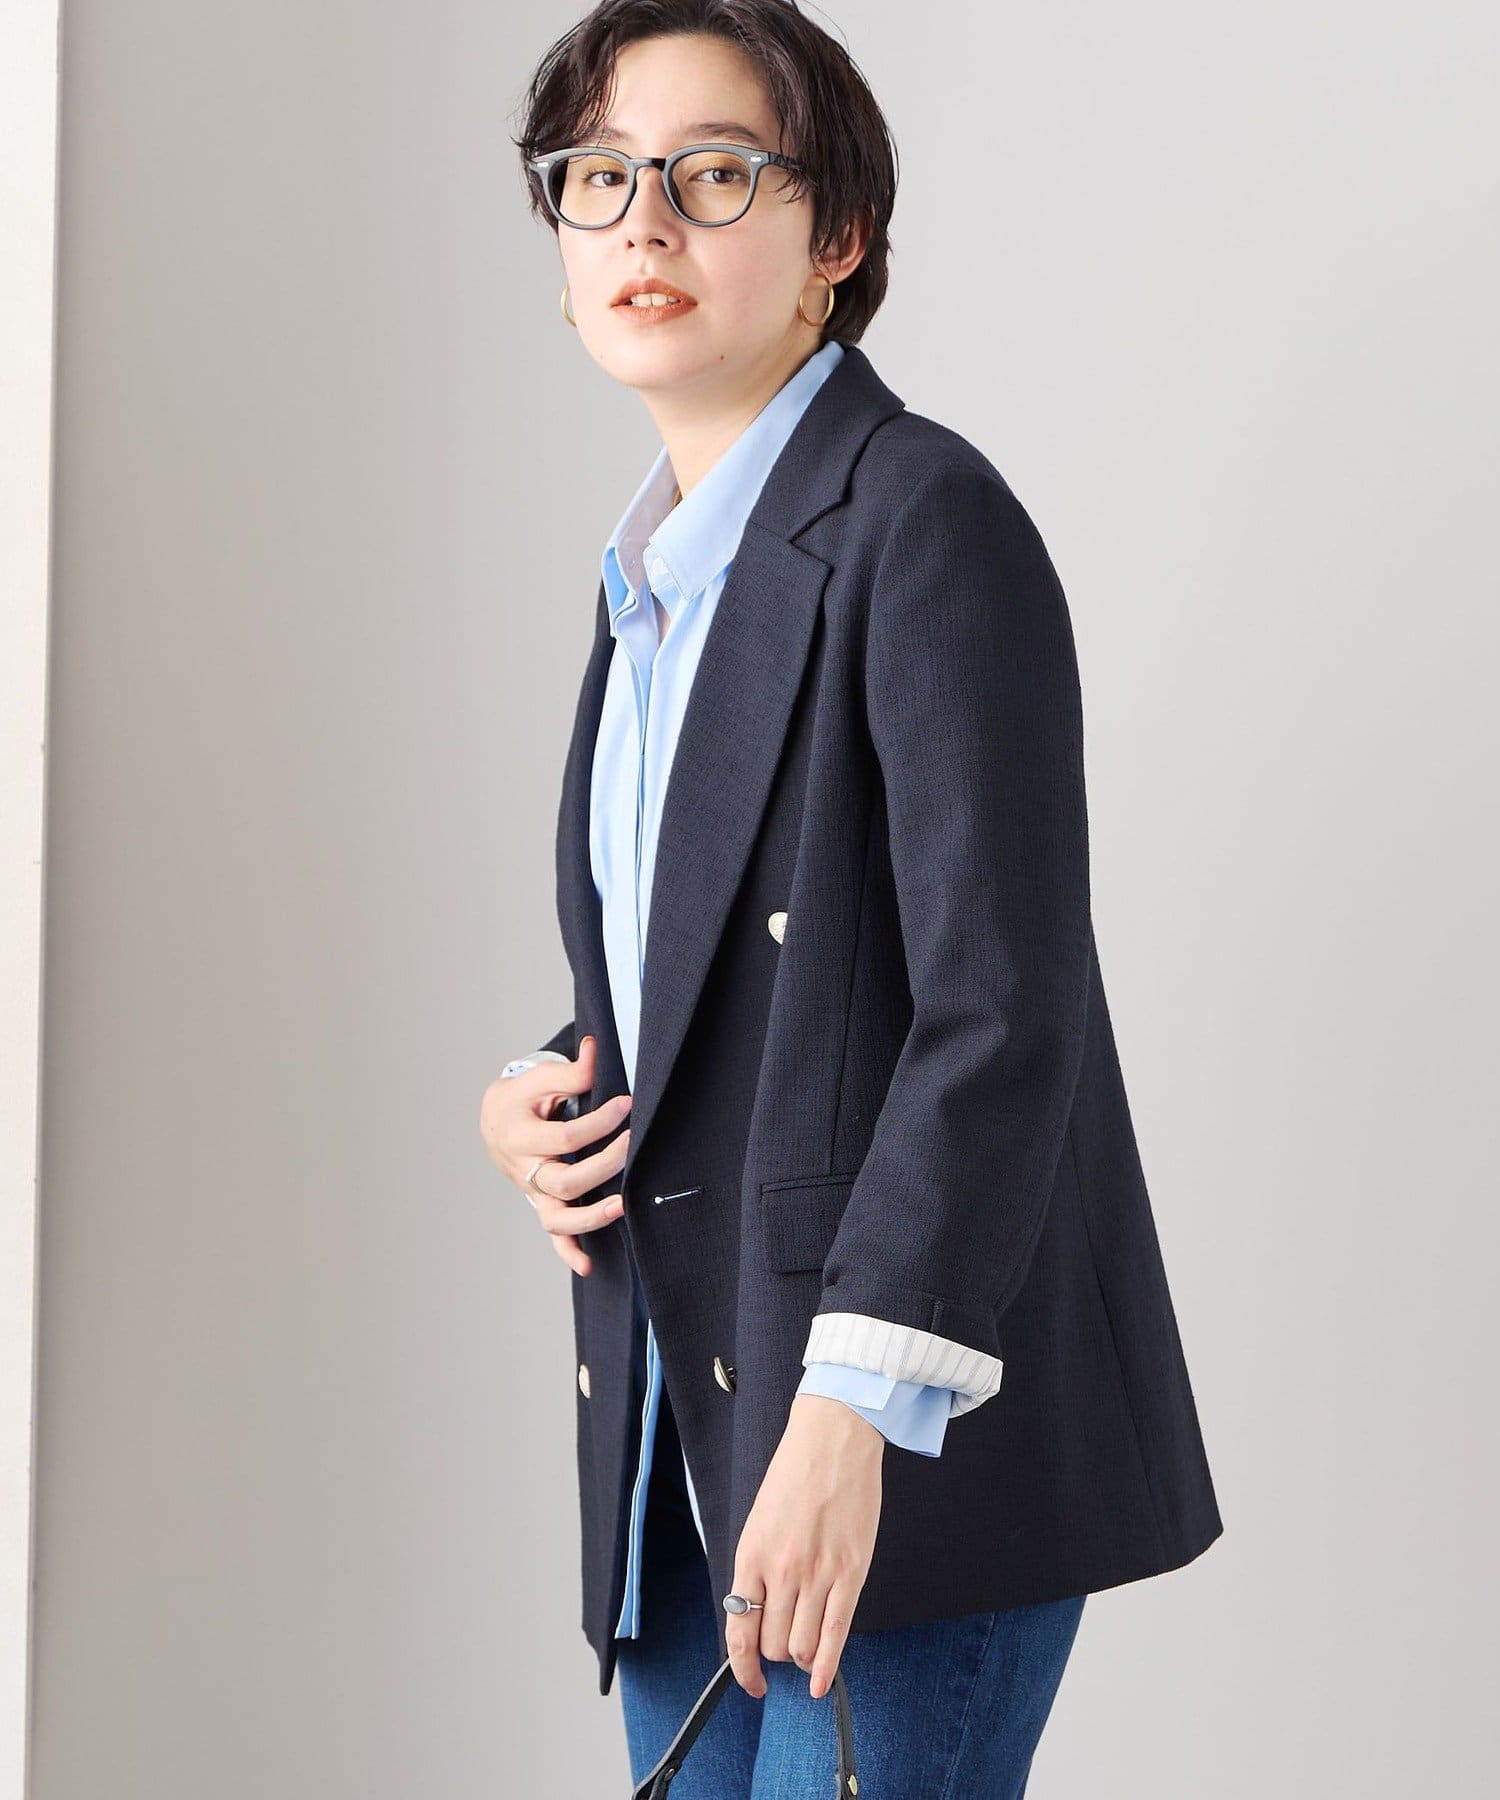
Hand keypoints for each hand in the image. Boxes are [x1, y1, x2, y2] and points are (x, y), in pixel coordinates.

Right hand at [478, 1033, 632, 1275]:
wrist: (497, 1122)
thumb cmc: (523, 1098)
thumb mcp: (540, 1079)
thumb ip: (570, 1071)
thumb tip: (595, 1050)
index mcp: (521, 1136)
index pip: (565, 1137)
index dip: (599, 1122)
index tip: (627, 1104)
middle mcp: (526, 1170)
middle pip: (564, 1181)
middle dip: (604, 1166)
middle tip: (633, 1143)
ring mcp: (534, 1192)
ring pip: (557, 1218)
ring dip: (590, 1217)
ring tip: (622, 1206)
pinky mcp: (543, 1204)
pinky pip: (554, 1235)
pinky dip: (568, 1252)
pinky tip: (588, 1265)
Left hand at [724, 1393, 883, 1701]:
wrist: (834, 1440)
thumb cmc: (795, 1473)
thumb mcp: (760, 1521)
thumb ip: (758, 1568)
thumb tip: (757, 1614)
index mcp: (752, 1555)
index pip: (739, 1631)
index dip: (742, 1667)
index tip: (750, 1681)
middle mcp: (782, 1570)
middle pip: (774, 1644)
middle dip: (776, 1655)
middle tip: (784, 1646)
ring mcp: (818, 1574)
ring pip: (803, 1647)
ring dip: (802, 1658)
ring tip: (805, 1651)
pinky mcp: (851, 1573)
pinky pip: (836, 1634)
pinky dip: (828, 1667)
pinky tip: (822, 1682)